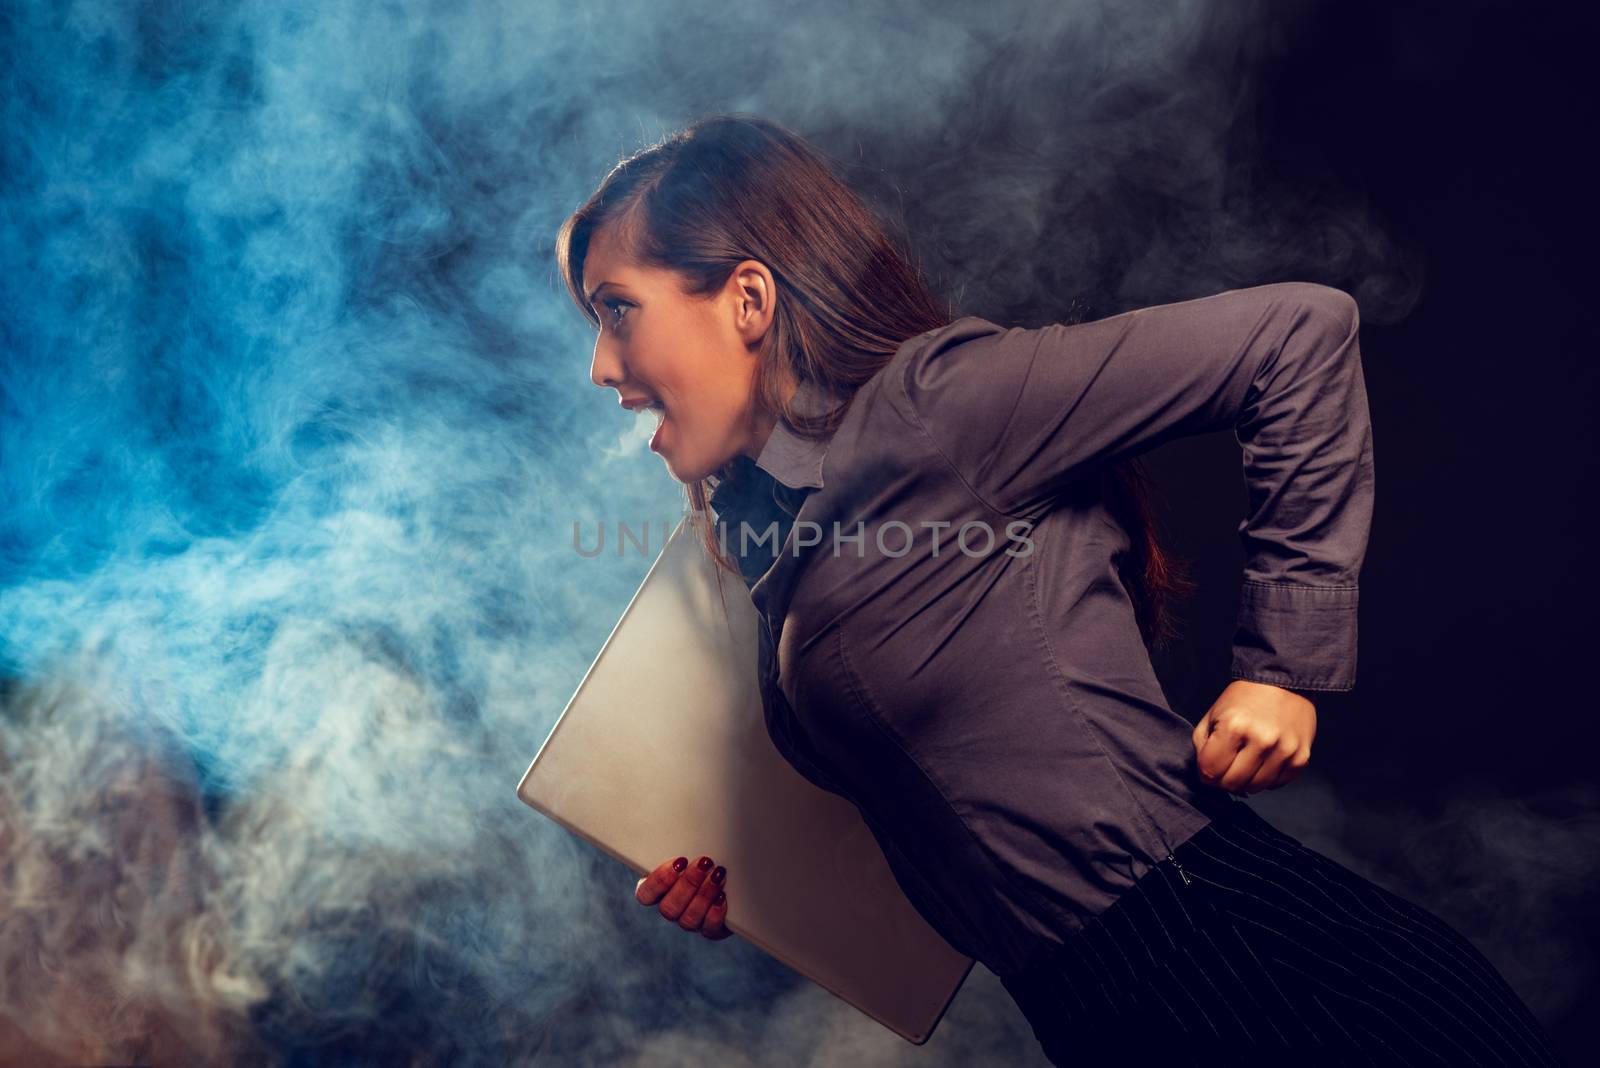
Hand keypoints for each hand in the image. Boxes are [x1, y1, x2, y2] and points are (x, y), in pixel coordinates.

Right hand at [634, 855, 730, 940]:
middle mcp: (672, 908)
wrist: (732, 879)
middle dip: (687, 884)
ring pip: (688, 919)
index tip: (679, 861)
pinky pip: (709, 929)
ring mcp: (690, 921)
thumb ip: (680, 846)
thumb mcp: (689, 849)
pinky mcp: (710, 929)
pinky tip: (722, 896)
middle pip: (668, 908)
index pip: (645, 894)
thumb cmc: (702, 857)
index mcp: (657, 889)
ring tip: (717, 874)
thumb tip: (682, 831)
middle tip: (703, 863)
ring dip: (703, 895)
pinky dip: (715, 912)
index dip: (659, 880)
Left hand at [1191, 680, 1315, 794]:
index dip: (1205, 773)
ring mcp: (1284, 750)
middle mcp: (1261, 740)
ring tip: (1244, 764)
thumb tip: (1205, 774)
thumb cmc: (1244, 698)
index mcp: (1234, 727)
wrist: (1283, 680)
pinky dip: (1266, 779)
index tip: (1209, 767)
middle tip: (1225, 768)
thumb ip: (1203, 745)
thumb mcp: (1213, 714)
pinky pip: (1277, 784)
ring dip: (1245, 782)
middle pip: (1232, 783)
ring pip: (1255, 788)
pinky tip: (1262, 762)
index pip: (1210, 771)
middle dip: (1223, 780)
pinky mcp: (1300, 757)